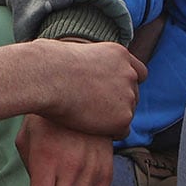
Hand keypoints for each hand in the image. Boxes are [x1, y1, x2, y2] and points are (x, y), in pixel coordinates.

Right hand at [0, 38, 145, 138]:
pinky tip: (90, 129)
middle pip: (133, 94)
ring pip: (127, 113)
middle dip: (118, 102)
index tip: (110, 92)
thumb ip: (84, 62)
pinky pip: (122, 132)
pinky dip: (109, 133)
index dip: (124, 84)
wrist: (46, 78)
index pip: (138, 72)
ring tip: (87, 119)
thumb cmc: (46, 65)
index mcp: (119, 54)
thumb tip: (69, 65)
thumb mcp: (72, 52)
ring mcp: (128, 96)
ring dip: (112, 117)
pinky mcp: (123, 118)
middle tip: (94, 109)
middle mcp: (129, 73)